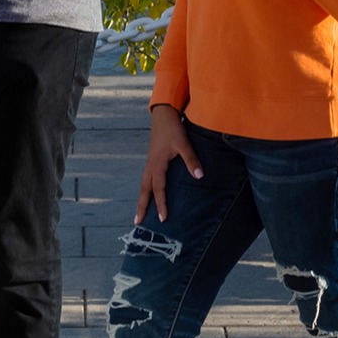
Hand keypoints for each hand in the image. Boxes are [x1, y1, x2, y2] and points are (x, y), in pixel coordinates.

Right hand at [137, 104, 203, 221]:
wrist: (163, 115)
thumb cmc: (173, 129)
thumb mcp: (184, 144)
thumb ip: (191, 160)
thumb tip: (200, 176)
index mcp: (157, 165)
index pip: (158, 189)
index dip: (161, 204)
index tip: (163, 218)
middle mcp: (151, 166)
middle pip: (144, 191)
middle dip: (142, 207)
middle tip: (137, 222)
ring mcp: (150, 163)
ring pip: (144, 185)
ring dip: (142, 199)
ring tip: (140, 212)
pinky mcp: (153, 160)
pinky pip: (147, 179)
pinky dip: (146, 189)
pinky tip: (150, 193)